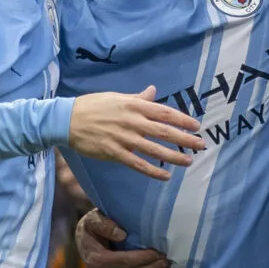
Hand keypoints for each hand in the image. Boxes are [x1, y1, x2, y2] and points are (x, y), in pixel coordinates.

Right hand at [68, 89, 205, 180]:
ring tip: (188, 161)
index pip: (164, 112)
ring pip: (154, 149)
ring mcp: (124, 138)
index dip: (183, 119)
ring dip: (173, 156)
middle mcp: (132, 121)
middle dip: (185, 139)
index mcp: (133, 105)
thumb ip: (138, 98)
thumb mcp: (117, 97)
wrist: (67, 119)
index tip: (196, 126)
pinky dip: (153, 171)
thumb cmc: (93, 106)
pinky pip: (138, 164)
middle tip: (201, 145)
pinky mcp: (114, 152)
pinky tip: (166, 176)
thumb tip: (153, 91)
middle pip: (164, 131)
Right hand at [77, 207, 169, 267]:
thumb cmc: (93, 229)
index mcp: (95, 260)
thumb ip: (104, 224)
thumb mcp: (93, 219)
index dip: (144, 258)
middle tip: (166, 260)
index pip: (125, 261)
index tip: (159, 252)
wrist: (86, 245)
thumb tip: (121, 235)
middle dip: (151, 267)